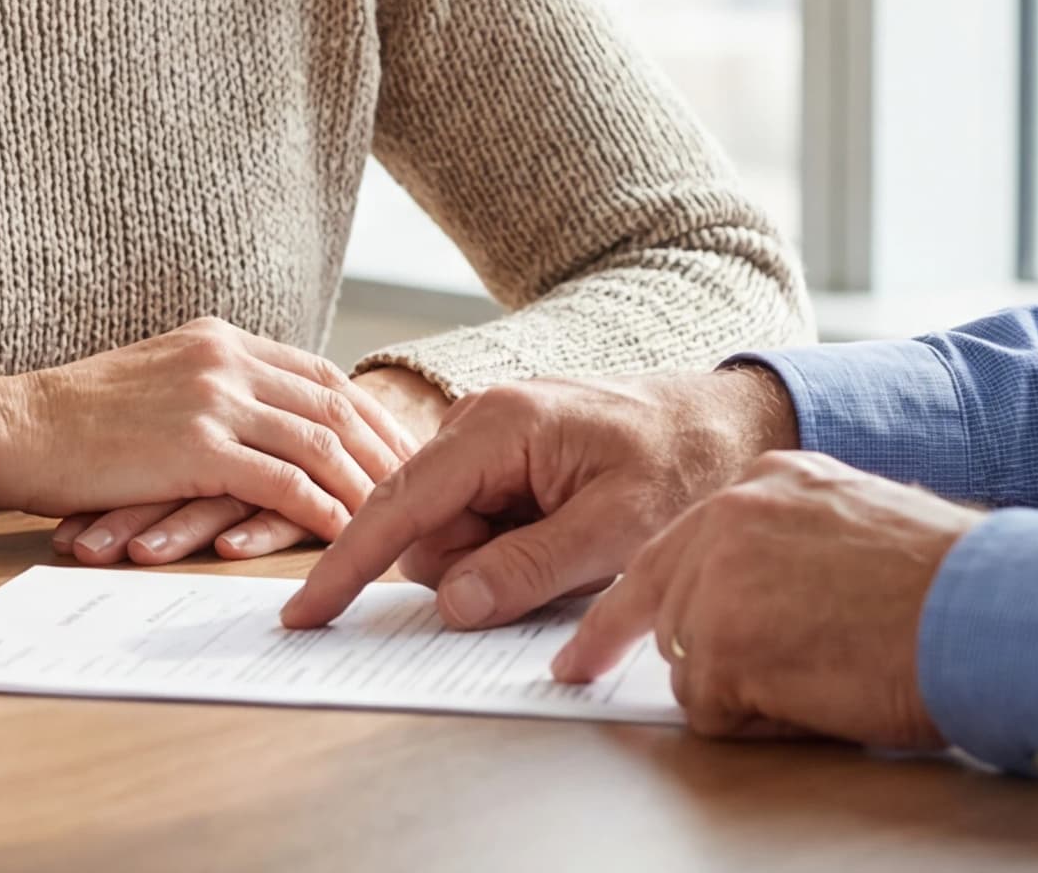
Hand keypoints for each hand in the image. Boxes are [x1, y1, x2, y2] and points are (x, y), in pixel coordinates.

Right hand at [0, 319, 417, 561]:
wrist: (17, 426)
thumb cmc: (75, 419)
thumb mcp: (156, 379)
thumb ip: (210, 388)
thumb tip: (256, 420)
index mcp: (220, 339)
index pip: (318, 373)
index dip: (368, 413)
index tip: (402, 447)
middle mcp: (226, 359)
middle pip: (334, 403)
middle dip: (385, 448)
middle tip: (426, 488)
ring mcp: (213, 399)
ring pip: (319, 442)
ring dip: (366, 484)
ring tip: (400, 521)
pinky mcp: (197, 446)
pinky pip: (283, 482)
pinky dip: (324, 510)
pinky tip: (349, 535)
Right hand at [281, 366, 795, 630]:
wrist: (733, 425)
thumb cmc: (685, 466)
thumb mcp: (616, 531)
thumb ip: (527, 569)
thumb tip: (449, 605)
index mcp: (497, 426)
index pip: (399, 505)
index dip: (348, 565)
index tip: (305, 613)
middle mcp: (479, 423)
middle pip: (426, 531)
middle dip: (475, 568)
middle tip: (565, 560)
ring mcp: (490, 441)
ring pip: (453, 538)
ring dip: (502, 562)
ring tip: (580, 541)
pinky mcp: (506, 461)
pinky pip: (481, 527)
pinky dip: (516, 549)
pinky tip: (569, 534)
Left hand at [547, 450, 977, 745]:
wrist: (983, 610)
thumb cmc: (948, 582)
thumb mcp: (859, 520)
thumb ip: (795, 541)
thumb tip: (770, 591)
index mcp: (766, 484)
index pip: (678, 542)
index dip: (641, 594)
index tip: (588, 632)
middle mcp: (729, 519)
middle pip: (661, 600)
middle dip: (647, 643)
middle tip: (574, 673)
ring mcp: (717, 581)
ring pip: (688, 661)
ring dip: (742, 688)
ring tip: (821, 675)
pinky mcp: (721, 646)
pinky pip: (712, 711)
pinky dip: (759, 723)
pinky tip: (816, 699)